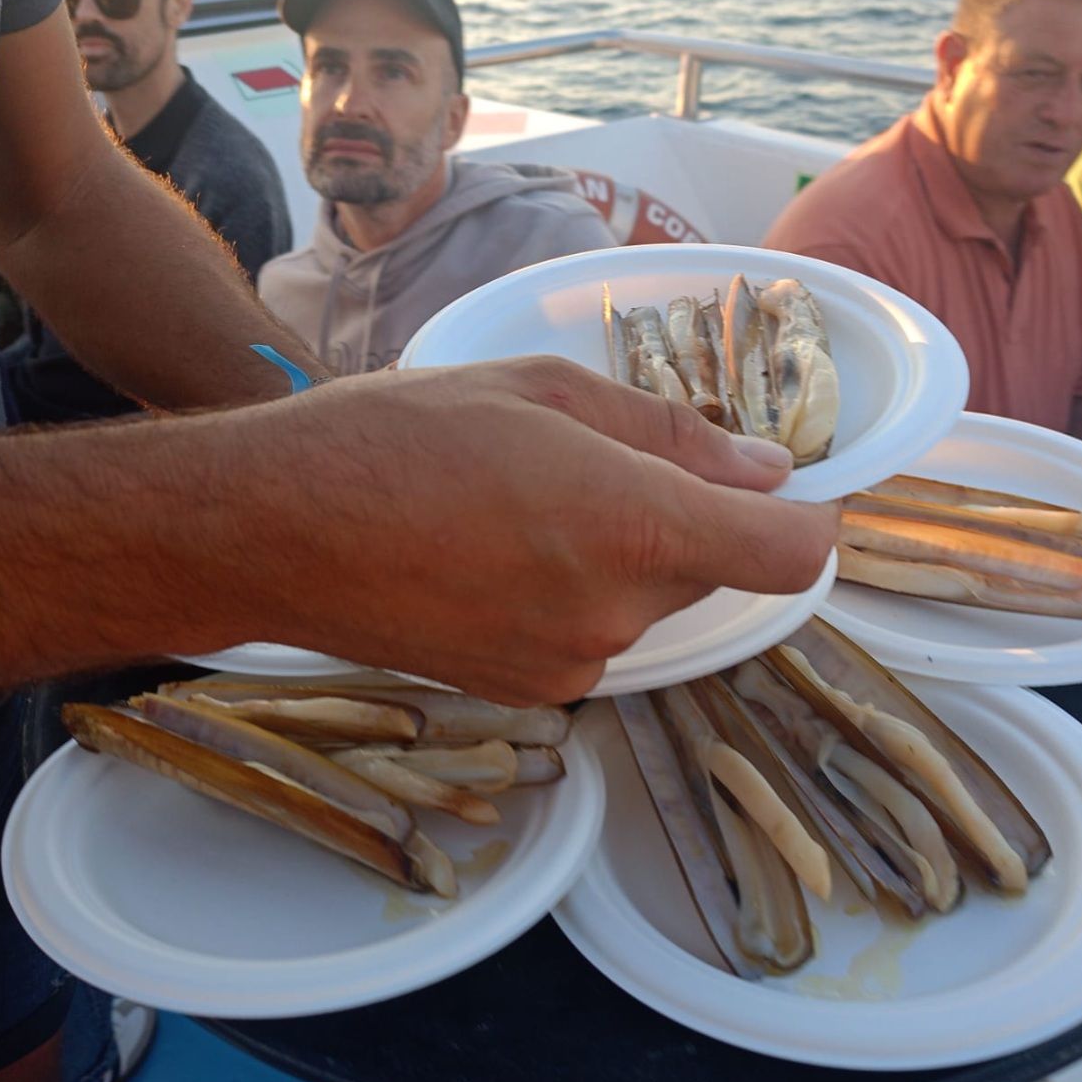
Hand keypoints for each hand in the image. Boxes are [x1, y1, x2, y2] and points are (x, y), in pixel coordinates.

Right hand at [217, 357, 838, 702]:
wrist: (274, 532)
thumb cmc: (393, 437)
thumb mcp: (541, 390)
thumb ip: (670, 435)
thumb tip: (766, 473)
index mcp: (631, 525)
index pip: (791, 556)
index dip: (808, 519)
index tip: (780, 489)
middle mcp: (615, 613)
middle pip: (712, 568)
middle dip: (681, 516)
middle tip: (589, 461)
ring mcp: (572, 664)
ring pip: (649, 600)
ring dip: (621, 554)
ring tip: (519, 505)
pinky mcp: (531, 692)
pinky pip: (595, 635)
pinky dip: (573, 595)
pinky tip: (492, 554)